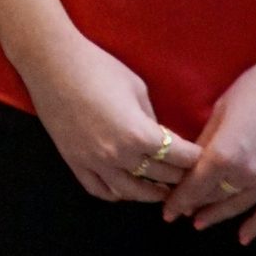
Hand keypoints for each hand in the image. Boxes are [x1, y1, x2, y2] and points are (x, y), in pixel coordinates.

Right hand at [19, 27, 201, 204]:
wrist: (52, 63)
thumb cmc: (98, 67)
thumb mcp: (137, 88)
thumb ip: (152, 118)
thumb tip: (162, 137)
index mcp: (138, 134)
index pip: (179, 158)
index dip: (195, 159)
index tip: (203, 159)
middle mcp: (118, 155)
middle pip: (159, 177)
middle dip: (179, 177)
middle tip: (189, 176)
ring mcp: (94, 162)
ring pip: (130, 192)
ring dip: (150, 193)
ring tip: (162, 190)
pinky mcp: (75, 162)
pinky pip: (100, 190)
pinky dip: (116, 193)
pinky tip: (126, 188)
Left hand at [162, 44, 255, 242]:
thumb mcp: (222, 108)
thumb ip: (206, 139)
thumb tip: (192, 160)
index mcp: (224, 154)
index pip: (194, 186)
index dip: (178, 200)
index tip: (166, 212)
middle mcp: (246, 175)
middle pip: (214, 198)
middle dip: (194, 207)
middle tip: (180, 214)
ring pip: (238, 207)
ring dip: (218, 216)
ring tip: (201, 223)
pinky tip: (243, 238)